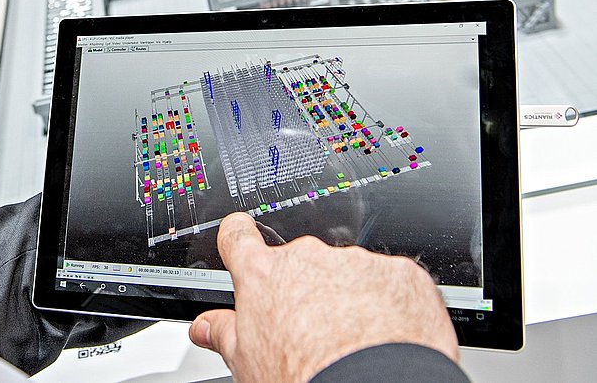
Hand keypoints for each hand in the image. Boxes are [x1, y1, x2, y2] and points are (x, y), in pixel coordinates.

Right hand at [189, 213, 457, 381]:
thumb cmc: (305, 374)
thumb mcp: (246, 361)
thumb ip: (223, 333)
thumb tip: (205, 327)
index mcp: (263, 275)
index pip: (238, 236)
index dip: (238, 236)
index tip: (239, 237)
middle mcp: (308, 258)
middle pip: (300, 261)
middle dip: (305, 285)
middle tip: (311, 327)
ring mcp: (356, 262)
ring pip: (348, 272)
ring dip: (349, 295)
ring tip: (353, 340)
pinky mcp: (400, 272)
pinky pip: (391, 282)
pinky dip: (389, 303)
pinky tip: (387, 335)